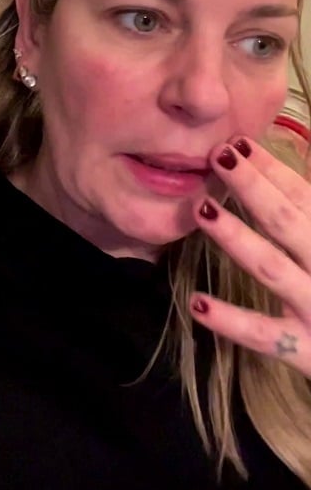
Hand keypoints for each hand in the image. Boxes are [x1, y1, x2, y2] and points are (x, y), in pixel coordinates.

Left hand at [189, 136, 310, 377]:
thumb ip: (306, 220)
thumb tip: (282, 188)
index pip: (306, 200)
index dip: (273, 171)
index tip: (238, 143)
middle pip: (290, 223)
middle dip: (255, 188)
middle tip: (218, 156)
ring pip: (274, 270)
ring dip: (237, 238)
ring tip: (201, 210)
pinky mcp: (310, 353)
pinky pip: (266, 336)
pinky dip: (231, 321)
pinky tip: (197, 304)